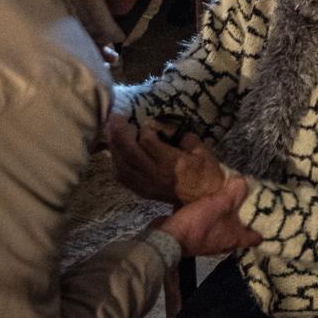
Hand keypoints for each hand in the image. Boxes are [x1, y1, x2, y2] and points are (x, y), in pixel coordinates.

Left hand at [106, 118, 226, 204]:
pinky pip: (123, 178)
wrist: (205, 199)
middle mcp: (155, 174)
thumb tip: (167, 128)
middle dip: (119, 133)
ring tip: (110, 131)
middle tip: (114, 117)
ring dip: (114, 147)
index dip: (145, 127)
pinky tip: (115, 152)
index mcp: (171, 163)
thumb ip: (184, 137)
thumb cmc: (206, 172)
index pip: (148, 141)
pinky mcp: (143, 192)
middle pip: (129, 152)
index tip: (148, 121)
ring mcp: (147, 185)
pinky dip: (116, 164)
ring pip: (122, 165)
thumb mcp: (201, 150)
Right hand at [155, 175, 261, 257]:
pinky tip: (211, 198)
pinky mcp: (197, 234)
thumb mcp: (219, 204)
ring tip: (231, 193)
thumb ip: (234, 192)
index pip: (258, 237)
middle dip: (245, 213)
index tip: (269, 211)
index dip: (265, 225)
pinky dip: (212, 212)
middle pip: (242, 228)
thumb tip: (244, 181)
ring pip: (225, 224)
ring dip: (228, 212)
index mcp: (236, 238)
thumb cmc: (197, 225)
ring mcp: (211, 240)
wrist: (166, 238)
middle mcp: (226, 242)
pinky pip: (210, 221)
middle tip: (250, 196)